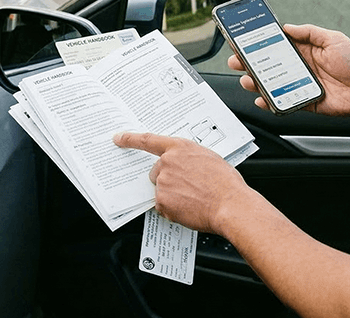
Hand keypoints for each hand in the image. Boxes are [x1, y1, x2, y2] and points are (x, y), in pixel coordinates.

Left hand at [113, 132, 247, 232]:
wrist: (231, 205)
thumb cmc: (226, 184)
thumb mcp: (209, 159)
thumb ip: (189, 158)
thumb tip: (184, 166)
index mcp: (180, 148)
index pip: (148, 140)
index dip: (131, 139)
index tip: (118, 138)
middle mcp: (167, 163)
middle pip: (156, 172)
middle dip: (168, 180)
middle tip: (189, 188)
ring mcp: (163, 182)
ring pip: (161, 190)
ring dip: (172, 196)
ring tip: (194, 199)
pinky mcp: (162, 201)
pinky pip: (163, 206)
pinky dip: (173, 210)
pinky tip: (190, 208)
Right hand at [228, 24, 349, 122]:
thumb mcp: (334, 39)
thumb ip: (310, 32)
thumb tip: (287, 27)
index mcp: (305, 52)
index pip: (276, 47)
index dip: (259, 45)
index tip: (244, 42)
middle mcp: (300, 68)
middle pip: (268, 66)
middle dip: (249, 63)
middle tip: (237, 61)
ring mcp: (300, 85)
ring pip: (271, 85)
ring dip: (255, 82)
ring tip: (247, 79)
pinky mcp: (303, 101)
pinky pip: (282, 103)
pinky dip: (269, 102)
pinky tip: (261, 98)